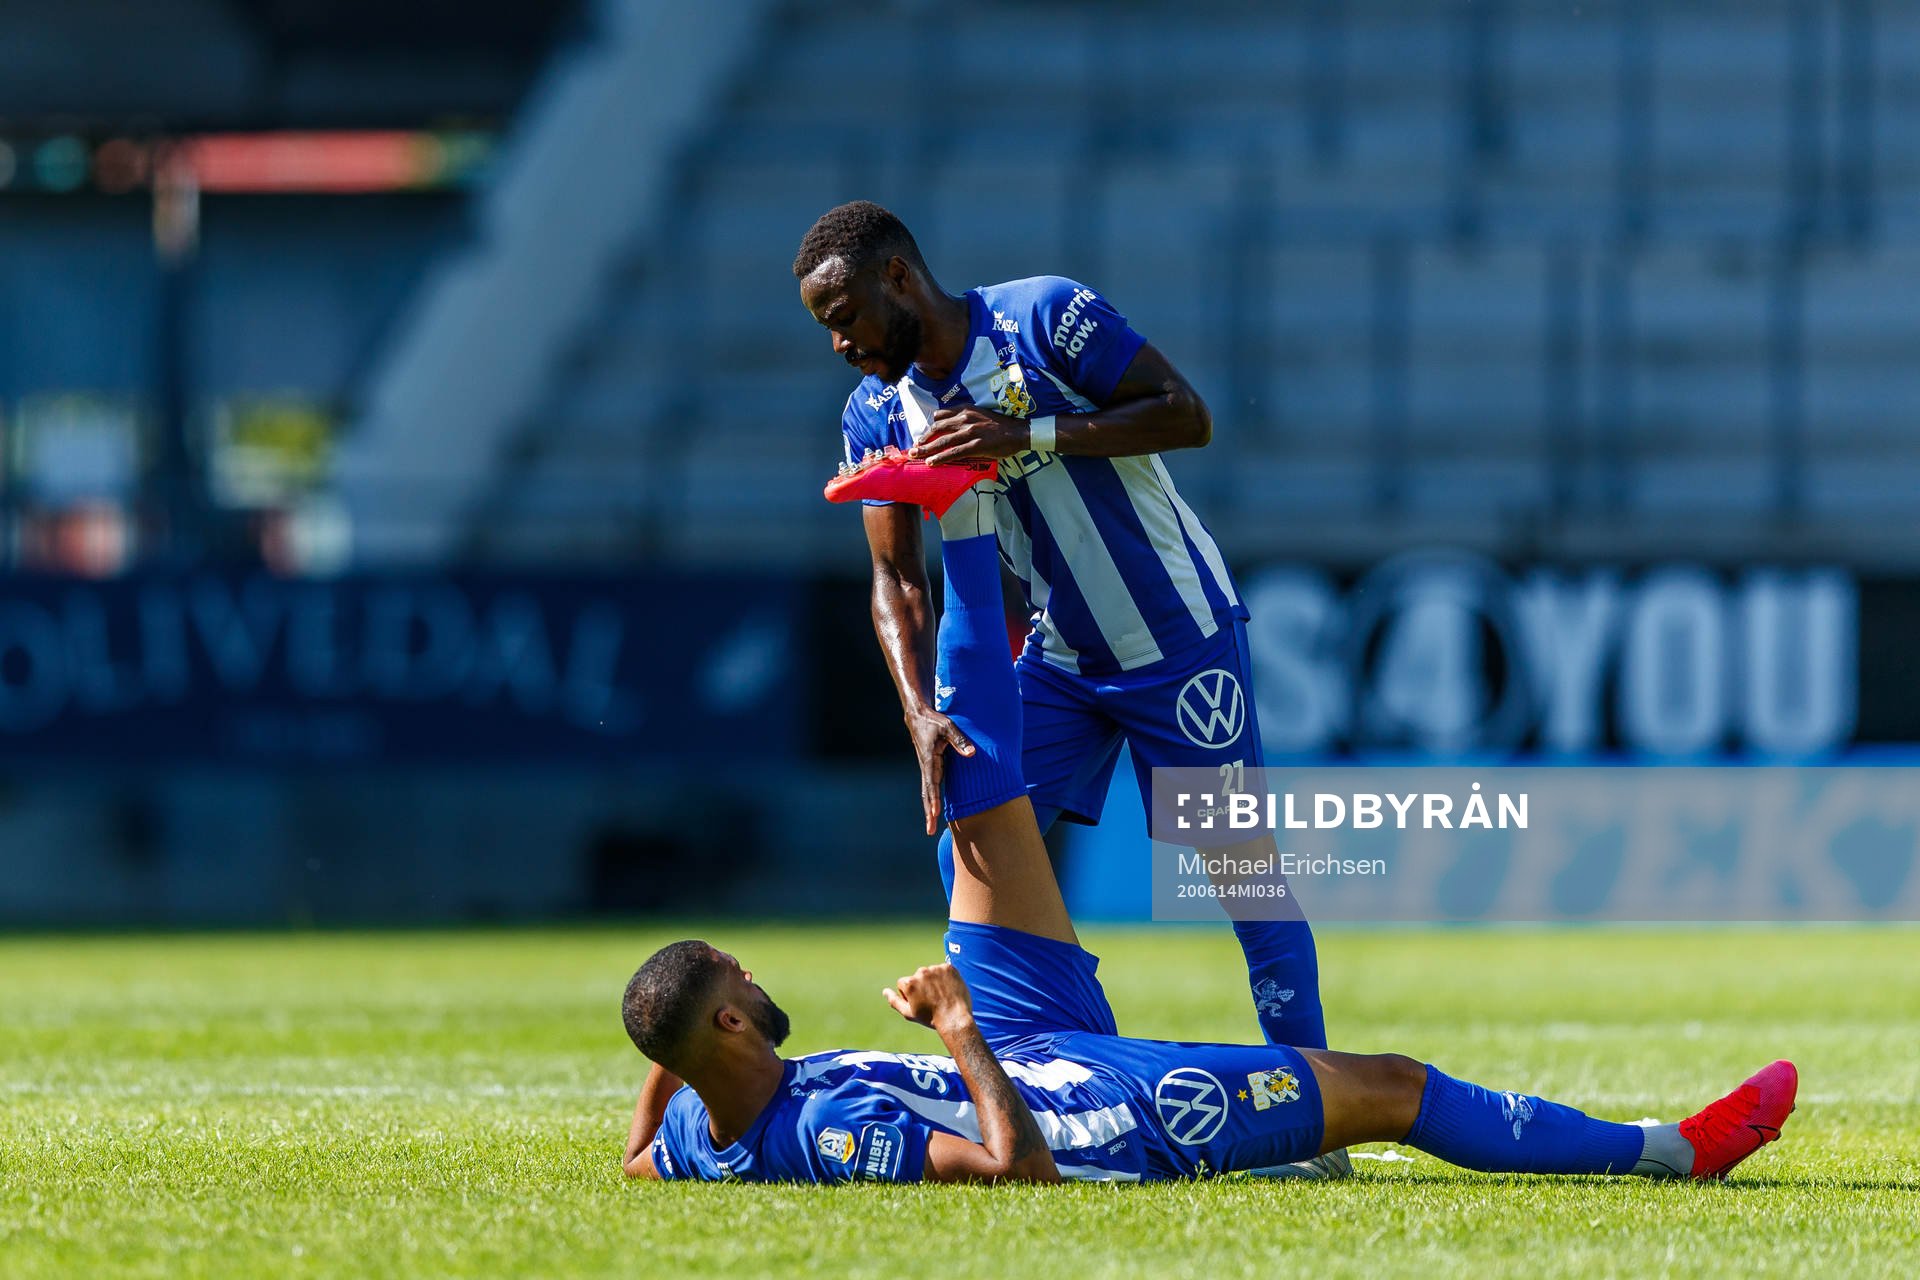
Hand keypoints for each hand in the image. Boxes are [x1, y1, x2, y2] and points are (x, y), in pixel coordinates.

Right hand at [883, 963, 974, 1033]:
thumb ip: (894, 1001)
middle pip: (917, 977)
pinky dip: (945, 978)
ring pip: (931, 973)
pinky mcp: (949, 967)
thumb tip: (885, 991)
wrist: (954, 1018)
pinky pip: (943, 970)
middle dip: (922, 986)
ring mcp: (936, 969)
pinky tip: (948, 989)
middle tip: (932, 1000)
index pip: (903, 983)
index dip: (910, 995)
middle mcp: (921, 972)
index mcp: (909, 982)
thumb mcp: (909, 1013)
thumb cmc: (930, 1018)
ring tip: (941, 996)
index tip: (920, 1003)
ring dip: (934, 981)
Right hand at [907, 707, 974, 836]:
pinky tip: (934, 811)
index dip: (934, 798)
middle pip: (927, 794)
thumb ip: (959, 740)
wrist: (918, 717)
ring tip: (931, 827)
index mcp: (929, 759)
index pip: (931, 783)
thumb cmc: (933, 721)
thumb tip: (972, 754)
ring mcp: (928, 768)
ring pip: (928, 793)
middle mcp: (927, 767)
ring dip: (929, 810)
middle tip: (930, 830)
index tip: (935, 813)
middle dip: (929, 812)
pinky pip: (931, 787)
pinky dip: (932, 801)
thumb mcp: (947, 726)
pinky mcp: (932, 767)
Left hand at [910, 406, 1028, 464]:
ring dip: (927, 450)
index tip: (923, 436)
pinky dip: (941, 458)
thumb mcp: (980, 414)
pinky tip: (932, 463)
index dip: (930, 427)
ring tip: (916, 456)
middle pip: (938, 429)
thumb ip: (965, 418)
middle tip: (913, 448)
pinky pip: (954, 452)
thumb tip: (951, 427)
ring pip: (943, 441)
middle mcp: (965, 419)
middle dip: (923, 439)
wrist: (1019, 432)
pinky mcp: (977, 445)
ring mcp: (971, 432)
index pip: (941, 416)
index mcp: (965, 410)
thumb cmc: (1000, 426)